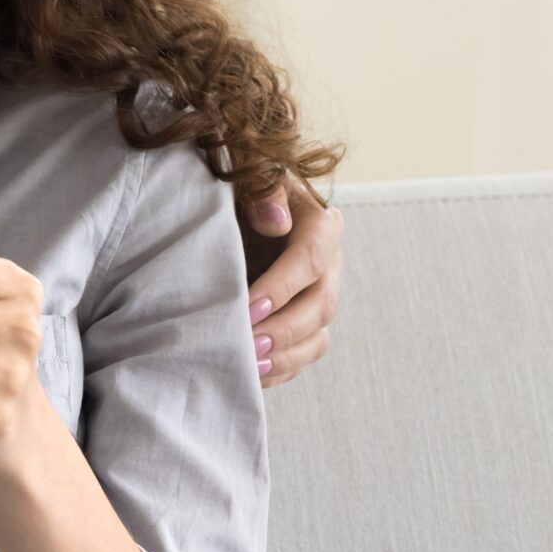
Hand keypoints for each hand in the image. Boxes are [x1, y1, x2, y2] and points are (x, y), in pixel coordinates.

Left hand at [238, 171, 343, 387]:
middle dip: (285, 328)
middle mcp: (327, 264)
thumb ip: (262, 190)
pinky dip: (281, 369)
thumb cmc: (235, 191)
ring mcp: (317, 296)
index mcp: (319, 223)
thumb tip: (278, 223)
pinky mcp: (303, 322)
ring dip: (286, 355)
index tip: (249, 307)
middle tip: (249, 343)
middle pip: (321, 304)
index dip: (282, 286)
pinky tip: (252, 375)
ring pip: (317, 335)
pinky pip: (303, 354)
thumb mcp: (245, 176)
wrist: (225, 214)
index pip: (311, 258)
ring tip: (251, 366)